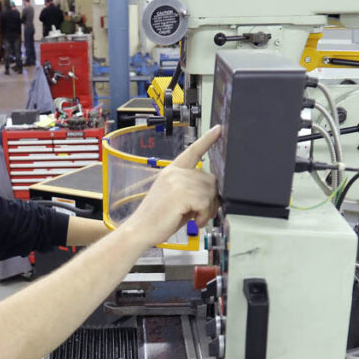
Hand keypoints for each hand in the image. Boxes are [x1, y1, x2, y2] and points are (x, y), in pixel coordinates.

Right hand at [124, 125, 221, 247]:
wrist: (139, 230)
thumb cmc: (157, 218)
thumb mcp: (175, 198)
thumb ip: (192, 190)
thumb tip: (214, 194)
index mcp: (172, 170)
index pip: (192, 151)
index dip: (207, 139)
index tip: (219, 129)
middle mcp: (175, 173)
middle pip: (210, 179)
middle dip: (211, 199)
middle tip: (202, 213)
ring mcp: (177, 181)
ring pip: (210, 192)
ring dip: (208, 209)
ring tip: (196, 218)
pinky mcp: (180, 194)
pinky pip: (205, 202)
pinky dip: (204, 215)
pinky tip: (195, 221)